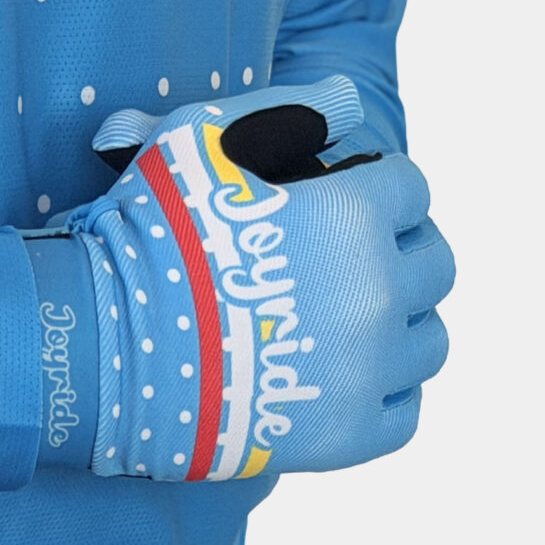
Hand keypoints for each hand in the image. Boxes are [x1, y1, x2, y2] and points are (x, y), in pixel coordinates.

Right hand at [61, 78, 453, 481]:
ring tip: (357, 328)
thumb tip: (345, 106)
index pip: (412, 189)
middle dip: (402, 256)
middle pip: (436, 265)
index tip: (344, 208)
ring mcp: (369, 372)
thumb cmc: (149, 239)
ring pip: (430, 342)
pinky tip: (352, 384)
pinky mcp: (349, 437)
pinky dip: (389, 398)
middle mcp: (378, 292)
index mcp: (357, 214)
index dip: (377, 192)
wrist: (108, 351)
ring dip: (403, 329)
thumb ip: (286, 113)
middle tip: (355, 268)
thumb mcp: (203, 141)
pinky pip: (405, 415)